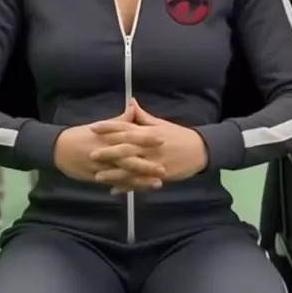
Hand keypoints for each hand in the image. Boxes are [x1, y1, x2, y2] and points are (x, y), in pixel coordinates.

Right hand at [54, 103, 165, 189]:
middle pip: (129, 157)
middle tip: (164, 166)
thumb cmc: (82, 135)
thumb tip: (134, 106)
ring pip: (124, 173)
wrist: (59, 148)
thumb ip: (120, 120)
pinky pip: (115, 182)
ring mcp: (102, 165)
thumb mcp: (101, 125)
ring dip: (141, 179)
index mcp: (108, 136)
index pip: (130, 135)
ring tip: (159, 182)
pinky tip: (141, 190)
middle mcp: (106, 151)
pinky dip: (128, 187)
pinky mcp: (97, 176)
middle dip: (147, 163)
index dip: (146, 138)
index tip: (162, 138)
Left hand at [90, 99, 207, 193]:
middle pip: (126, 148)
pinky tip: (114, 190)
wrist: (200, 150)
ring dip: (114, 172)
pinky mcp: (158, 175)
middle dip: (108, 151)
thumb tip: (130, 102)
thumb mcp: (161, 123)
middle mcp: (149, 147)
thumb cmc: (178, 135)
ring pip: (131, 168)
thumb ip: (143, 116)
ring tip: (98, 176)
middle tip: (91, 153)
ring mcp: (153, 162)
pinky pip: (140, 182)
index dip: (109, 127)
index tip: (93, 127)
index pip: (125, 128)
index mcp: (148, 132)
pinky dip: (127, 187)